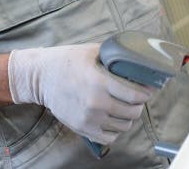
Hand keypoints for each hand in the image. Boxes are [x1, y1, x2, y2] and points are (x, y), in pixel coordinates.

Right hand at [8, 44, 152, 144]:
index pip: (135, 95)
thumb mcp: (90, 51)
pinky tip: (113, 119)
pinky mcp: (82, 128)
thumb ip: (112, 55)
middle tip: (137, 98)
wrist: (41, 78)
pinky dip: (115, 130)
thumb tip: (132, 59)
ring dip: (128, 118)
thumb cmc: (65, 62)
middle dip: (138, 105)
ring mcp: (89, 119)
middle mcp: (96, 103)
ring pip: (123, 126)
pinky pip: (110, 137)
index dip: (145, 93)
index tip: (147, 90)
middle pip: (132, 112)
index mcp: (99, 82)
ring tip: (125, 108)